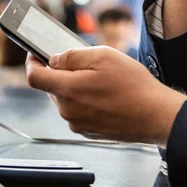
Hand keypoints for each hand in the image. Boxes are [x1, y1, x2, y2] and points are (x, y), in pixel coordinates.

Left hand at [26, 47, 186, 146]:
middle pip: (53, 86)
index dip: (32, 63)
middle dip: (63, 72)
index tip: (35, 55)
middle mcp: (68, 111)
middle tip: (88, 63)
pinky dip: (86, 99)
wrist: (154, 114)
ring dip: (77, 86)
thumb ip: (73, 56)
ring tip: (104, 79)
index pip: (35, 77)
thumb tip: (55, 59)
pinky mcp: (89, 131)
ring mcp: (78, 123)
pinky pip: (79, 110)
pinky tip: (108, 94)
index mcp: (68, 90)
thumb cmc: (133, 86)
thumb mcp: (104, 56)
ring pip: (67, 98)